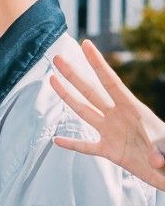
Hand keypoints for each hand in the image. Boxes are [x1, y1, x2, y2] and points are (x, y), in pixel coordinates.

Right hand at [48, 39, 164, 191]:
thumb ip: (162, 149)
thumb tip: (156, 160)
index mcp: (134, 110)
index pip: (111, 82)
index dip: (98, 63)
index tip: (86, 45)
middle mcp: (118, 117)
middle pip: (91, 92)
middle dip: (74, 74)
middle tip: (58, 58)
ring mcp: (111, 133)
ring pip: (84, 112)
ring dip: (67, 97)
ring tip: (52, 79)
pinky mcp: (109, 151)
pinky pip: (86, 146)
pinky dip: (72, 144)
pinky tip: (57, 140)